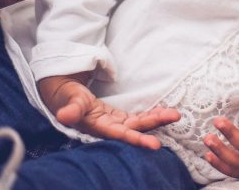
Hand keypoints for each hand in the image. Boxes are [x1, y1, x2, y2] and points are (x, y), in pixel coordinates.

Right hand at [37, 73, 179, 149]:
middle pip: (135, 127)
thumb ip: (70, 109)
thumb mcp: (69, 101)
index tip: (155, 144)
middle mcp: (108, 128)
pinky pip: (136, 118)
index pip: (120, 135)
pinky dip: (150, 114)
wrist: (63, 94)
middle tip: (175, 116)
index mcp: (97, 127)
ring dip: (156, 118)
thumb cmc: (66, 97)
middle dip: (155, 123)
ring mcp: (114, 123)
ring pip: (138, 122)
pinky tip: (164, 112)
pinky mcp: (117, 117)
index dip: (137, 139)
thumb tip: (64, 115)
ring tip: (175, 114)